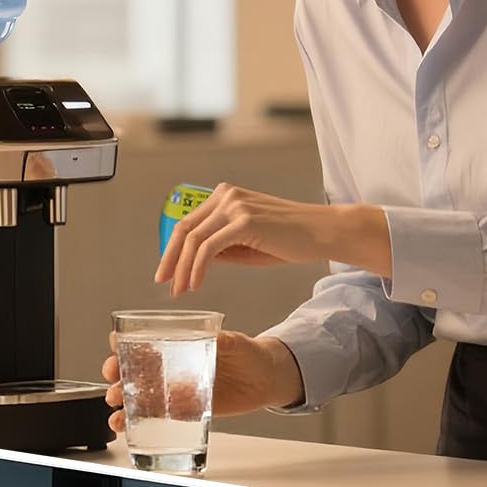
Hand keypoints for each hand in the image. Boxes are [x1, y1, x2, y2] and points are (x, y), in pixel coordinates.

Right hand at [103, 329, 303, 430]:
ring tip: (116, 407)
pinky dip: (135, 423)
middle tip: (113, 378)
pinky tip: (124, 426)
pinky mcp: (182, 411)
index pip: (143, 340)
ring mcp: (173, 390)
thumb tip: (214, 338)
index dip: (125, 341)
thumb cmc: (248, 354)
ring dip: (121, 401)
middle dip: (116, 374)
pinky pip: (154, 417)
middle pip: (133, 369)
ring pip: (137, 395)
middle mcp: (170, 366)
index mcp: (178, 344)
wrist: (265, 380)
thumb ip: (223, 340)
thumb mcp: (235, 342)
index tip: (116, 344)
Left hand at [156, 184, 390, 295]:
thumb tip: (196, 261)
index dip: (173, 249)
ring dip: (183, 269)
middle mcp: (227, 195)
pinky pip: (209, 248)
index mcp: (226, 196)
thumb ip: (221, 247)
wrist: (322, 232)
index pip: (188, 222)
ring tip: (180, 290)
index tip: (166, 272)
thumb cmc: (290, 240)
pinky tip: (196, 284)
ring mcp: (235, 206)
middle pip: (184, 229)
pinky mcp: (244, 221)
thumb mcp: (247, 243)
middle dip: (170, 259)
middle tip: (164, 283)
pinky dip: (198, 269)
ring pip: (194, 240)